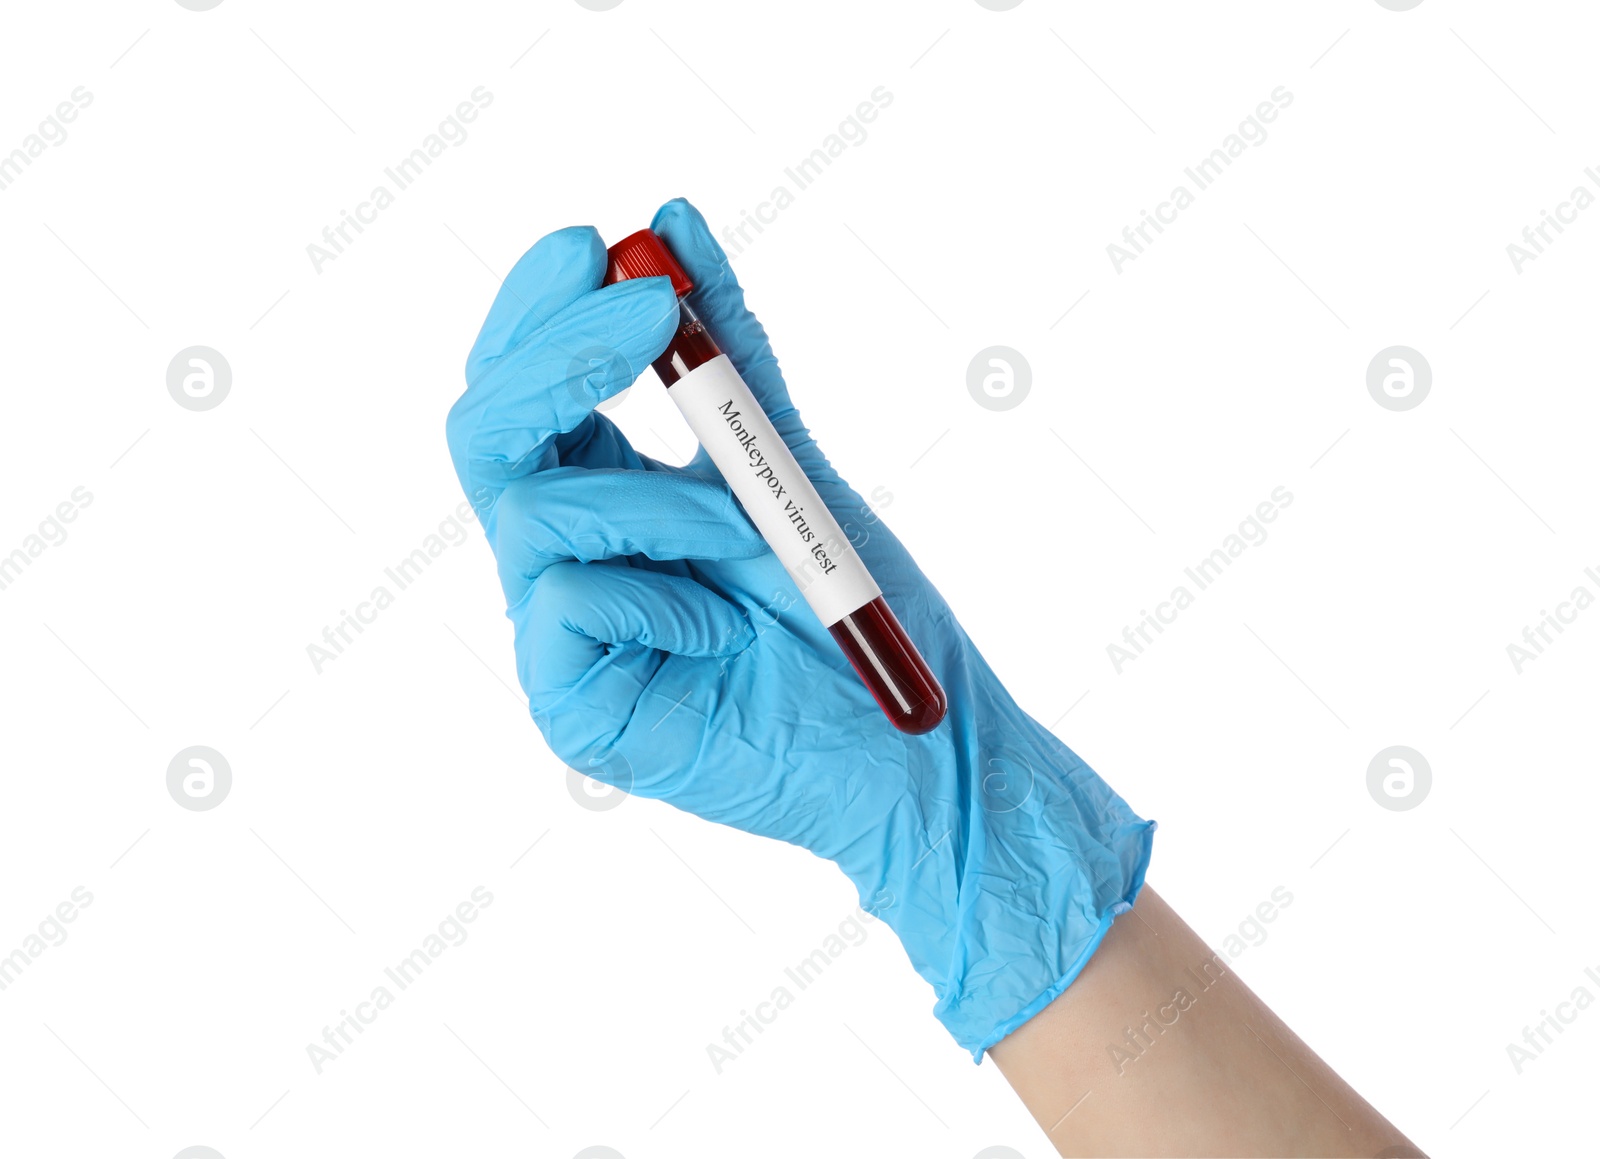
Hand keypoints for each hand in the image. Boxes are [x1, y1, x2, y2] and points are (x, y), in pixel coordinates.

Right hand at [445, 198, 1153, 1057]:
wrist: (918, 746)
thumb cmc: (859, 609)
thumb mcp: (789, 461)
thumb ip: (729, 358)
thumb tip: (672, 219)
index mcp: (604, 494)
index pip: (522, 384)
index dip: (538, 309)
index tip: (596, 242)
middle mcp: (564, 556)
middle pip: (484, 430)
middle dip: (555, 354)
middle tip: (643, 310)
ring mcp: (560, 635)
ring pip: (534, 509)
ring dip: (660, 497)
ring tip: (753, 532)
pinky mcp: (571, 706)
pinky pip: (564, 598)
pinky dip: (657, 588)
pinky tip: (723, 628)